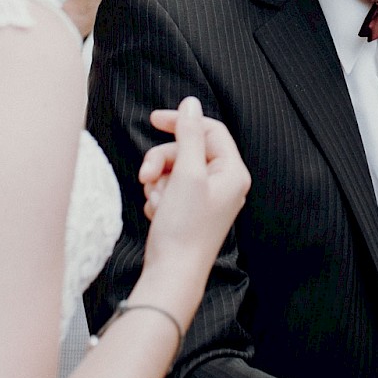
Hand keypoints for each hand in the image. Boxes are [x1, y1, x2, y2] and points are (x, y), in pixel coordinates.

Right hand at [138, 98, 250, 307]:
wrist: (172, 274)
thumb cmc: (184, 228)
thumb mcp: (186, 173)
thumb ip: (189, 135)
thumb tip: (191, 103)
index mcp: (233, 172)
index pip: (210, 130)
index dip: (182, 122)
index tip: (154, 119)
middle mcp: (225, 184)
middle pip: (189, 150)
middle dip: (163, 159)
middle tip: (144, 174)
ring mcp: (208, 199)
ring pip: (176, 169)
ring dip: (158, 180)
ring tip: (153, 199)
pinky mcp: (191, 212)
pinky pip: (171, 189)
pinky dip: (159, 196)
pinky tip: (156, 212)